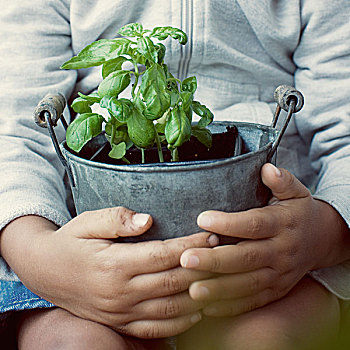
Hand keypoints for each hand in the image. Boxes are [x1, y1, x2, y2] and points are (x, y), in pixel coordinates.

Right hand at [0, 207, 217, 337]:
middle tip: (224, 254)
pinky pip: (156, 329)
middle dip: (202, 267)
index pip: (163, 254)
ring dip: (199, 296)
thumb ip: (117, 219)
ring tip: (219, 281)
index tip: (210, 235)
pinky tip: (198, 311)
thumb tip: (148, 219)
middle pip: (172, 281)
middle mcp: (120, 292)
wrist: (45, 271)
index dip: (190, 246)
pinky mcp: (120, 323)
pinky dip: (180, 323)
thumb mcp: (87, 222)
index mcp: (114, 263)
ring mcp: (120, 312)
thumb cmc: (71, 242)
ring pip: (170, 309)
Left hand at [180, 163, 349, 316]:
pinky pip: (254, 301)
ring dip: (219, 289)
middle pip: (247, 257)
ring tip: (192, 289)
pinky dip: (231, 306)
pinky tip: (208, 307)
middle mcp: (282, 251)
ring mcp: (280, 274)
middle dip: (215, 260)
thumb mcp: (296, 192)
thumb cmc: (299, 213)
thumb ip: (282, 181)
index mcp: (283, 224)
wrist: (322, 240)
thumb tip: (268, 168)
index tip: (202, 219)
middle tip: (186, 259)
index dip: (228, 223)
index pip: (254, 224)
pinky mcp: (277, 290)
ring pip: (248, 284)